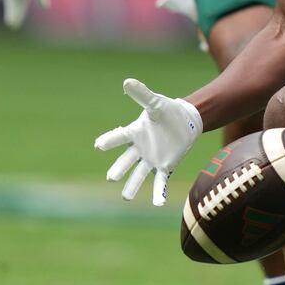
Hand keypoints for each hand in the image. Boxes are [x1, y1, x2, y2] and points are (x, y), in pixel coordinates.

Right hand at [93, 79, 202, 205]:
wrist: (185, 121)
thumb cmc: (168, 111)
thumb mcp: (156, 103)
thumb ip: (142, 94)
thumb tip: (127, 81)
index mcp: (134, 133)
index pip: (119, 137)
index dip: (109, 141)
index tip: (99, 145)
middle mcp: (139, 149)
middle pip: (126, 161)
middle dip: (119, 169)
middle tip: (111, 178)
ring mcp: (151, 159)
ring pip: (139, 174)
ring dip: (132, 185)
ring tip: (126, 197)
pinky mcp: (165, 166)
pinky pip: (160, 182)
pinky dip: (159, 193)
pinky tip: (158, 204)